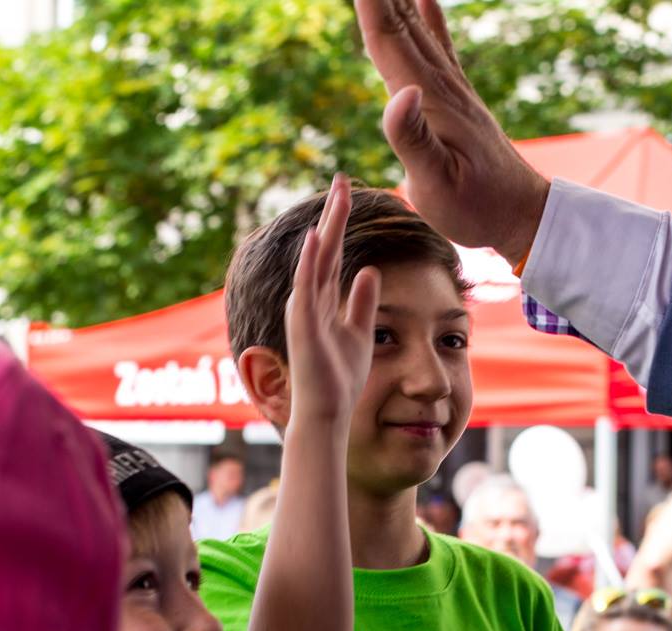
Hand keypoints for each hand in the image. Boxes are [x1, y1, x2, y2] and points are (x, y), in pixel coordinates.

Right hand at [285, 173, 381, 434]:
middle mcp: (309, 299)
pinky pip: (304, 288)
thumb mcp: (360, 331)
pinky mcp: (301, 325)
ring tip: (335, 195)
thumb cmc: (340, 377)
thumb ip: (363, 301)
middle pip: (323, 247)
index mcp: (322, 299)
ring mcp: (303, 310)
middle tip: (342, 179)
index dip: (340, 222)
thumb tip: (370, 269)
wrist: (328, 411)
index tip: (349, 192)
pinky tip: (314, 238)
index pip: (332, 252)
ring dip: (324, 226)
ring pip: (314, 259)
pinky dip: (308, 263)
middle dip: (333, 213)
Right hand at [353, 0, 551, 261]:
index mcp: (427, 99)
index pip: (386, 39)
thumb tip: (398, 92)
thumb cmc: (476, 206)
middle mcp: (439, 83)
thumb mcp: (436, 183)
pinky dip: (428, 16)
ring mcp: (451, 87)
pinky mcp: (458, 97)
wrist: (523, 213)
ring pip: (415, 26)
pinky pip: (439, 45)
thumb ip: (413, 139)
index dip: (367, 3)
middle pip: (398, 20)